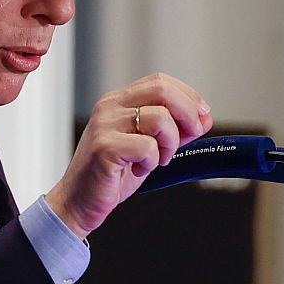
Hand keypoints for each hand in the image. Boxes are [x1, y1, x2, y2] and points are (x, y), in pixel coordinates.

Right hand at [46, 73, 211, 238]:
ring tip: (157, 160)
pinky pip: (147, 147)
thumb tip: (204, 119)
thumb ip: (175, 132)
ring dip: (169, 144)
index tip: (202, 116)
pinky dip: (152, 162)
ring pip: (159, 118)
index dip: (188, 96)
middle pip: (162, 90)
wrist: (79, 202)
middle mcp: (110, 107)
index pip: (160, 81)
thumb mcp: (149, 149)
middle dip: (187, 114)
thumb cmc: (110, 176)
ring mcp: (105, 125)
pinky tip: (139, 170)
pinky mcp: (104, 147)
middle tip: (189, 136)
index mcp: (119, 101)